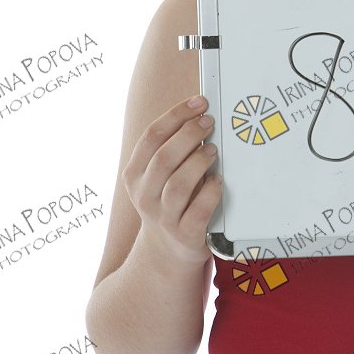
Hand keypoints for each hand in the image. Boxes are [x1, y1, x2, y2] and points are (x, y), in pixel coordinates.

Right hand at [122, 96, 221, 266]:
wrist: (167, 251)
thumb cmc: (171, 202)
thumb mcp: (160, 176)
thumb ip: (174, 150)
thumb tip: (202, 114)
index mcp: (135, 174)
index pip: (151, 137)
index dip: (176, 115)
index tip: (199, 102)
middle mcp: (145, 195)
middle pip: (163, 157)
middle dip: (189, 134)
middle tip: (209, 121)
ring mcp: (163, 217)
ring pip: (178, 184)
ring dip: (198, 162)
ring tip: (214, 150)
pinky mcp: (185, 234)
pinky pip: (198, 210)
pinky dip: (210, 192)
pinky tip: (218, 181)